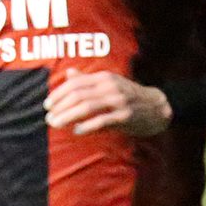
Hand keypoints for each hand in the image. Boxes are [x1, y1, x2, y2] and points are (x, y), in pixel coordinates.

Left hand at [43, 68, 171, 136]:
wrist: (158, 107)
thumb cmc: (128, 96)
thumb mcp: (109, 83)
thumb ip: (88, 80)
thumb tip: (69, 74)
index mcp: (104, 78)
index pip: (75, 83)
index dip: (58, 94)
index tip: (47, 105)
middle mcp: (110, 87)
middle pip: (78, 95)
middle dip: (60, 106)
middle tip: (48, 117)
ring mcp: (119, 101)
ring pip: (87, 107)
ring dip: (68, 116)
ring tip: (56, 124)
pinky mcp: (126, 116)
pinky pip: (102, 121)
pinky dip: (87, 126)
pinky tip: (76, 131)